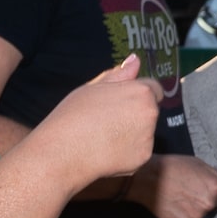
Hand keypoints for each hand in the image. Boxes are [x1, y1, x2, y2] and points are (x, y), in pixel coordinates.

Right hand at [31, 57, 161, 190]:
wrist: (63, 152)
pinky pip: (140, 150)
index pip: (153, 89)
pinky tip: (107, 148)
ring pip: (146, 131)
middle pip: (150, 110)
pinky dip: (128, 150)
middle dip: (135, 113)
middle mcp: (150, 113)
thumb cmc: (73, 116)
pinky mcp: (143, 157)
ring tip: (105, 134)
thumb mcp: (93, 87)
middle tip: (107, 119)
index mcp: (140, 92)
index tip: (122, 101)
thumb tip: (135, 60)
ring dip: (133, 132)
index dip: (137, 94)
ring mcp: (148, 137)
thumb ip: (118, 75)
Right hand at [131, 153, 216, 217]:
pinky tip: (173, 205)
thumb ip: (212, 175)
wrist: (148, 178)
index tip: (202, 187)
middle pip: (211, 205)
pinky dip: (181, 215)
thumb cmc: (172, 167)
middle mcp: (209, 204)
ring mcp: (196, 216)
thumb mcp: (197, 163)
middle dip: (203, 200)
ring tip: (179, 198)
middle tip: (188, 192)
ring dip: (192, 209)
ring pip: (198, 214)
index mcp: (215, 188)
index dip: (211, 189)